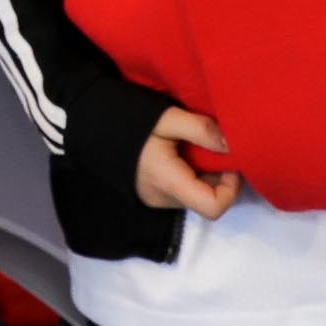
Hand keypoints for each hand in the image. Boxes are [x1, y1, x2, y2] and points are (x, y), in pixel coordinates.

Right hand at [134, 105, 240, 219]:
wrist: (93, 127)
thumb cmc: (129, 121)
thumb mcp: (166, 118)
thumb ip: (200, 129)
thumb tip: (232, 144)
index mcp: (168, 182)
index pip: (212, 207)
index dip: (231, 188)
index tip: (229, 162)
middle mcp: (165, 198)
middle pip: (207, 200)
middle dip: (220, 176)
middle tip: (213, 146)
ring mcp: (159, 199)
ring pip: (196, 194)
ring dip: (205, 173)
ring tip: (195, 146)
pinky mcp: (155, 194)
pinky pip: (184, 190)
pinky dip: (192, 174)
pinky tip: (183, 152)